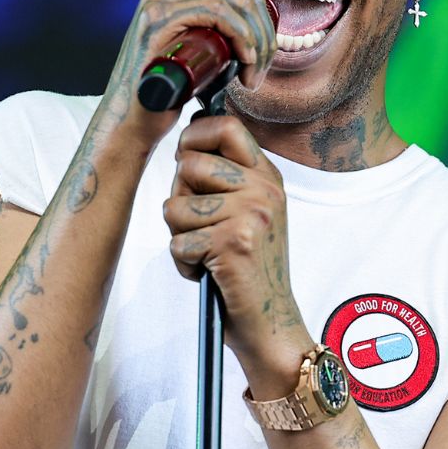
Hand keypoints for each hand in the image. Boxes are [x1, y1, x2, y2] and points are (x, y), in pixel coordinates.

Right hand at [97, 0, 275, 152]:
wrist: (134, 114)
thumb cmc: (167, 81)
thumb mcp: (193, 33)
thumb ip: (207, 1)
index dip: (262, 18)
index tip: (262, 55)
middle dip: (263, 32)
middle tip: (261, 68)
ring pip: (235, 3)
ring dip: (257, 41)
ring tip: (254, 74)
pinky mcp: (162, 15)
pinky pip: (219, 13)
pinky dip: (243, 37)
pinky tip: (246, 62)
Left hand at [162, 115, 311, 384]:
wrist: (271, 322)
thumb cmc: (249, 271)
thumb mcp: (248, 213)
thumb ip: (224, 179)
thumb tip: (184, 145)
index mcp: (268, 177)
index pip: (226, 126)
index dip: (194, 137)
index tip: (187, 160)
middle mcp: (264, 190)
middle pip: (190, 164)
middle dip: (180, 198)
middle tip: (200, 226)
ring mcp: (251, 214)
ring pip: (176, 206)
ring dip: (180, 236)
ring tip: (207, 253)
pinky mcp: (235, 242)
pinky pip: (178, 241)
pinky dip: (183, 263)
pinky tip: (208, 272)